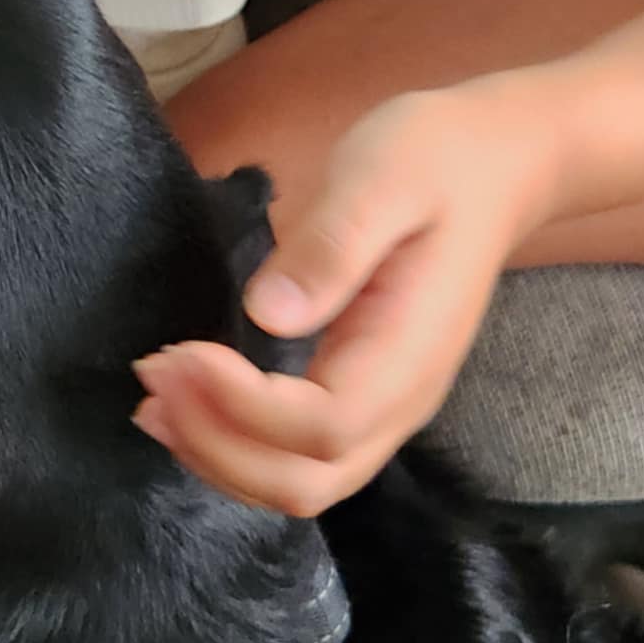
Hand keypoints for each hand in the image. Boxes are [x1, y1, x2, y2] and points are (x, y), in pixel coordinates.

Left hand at [133, 77, 562, 514]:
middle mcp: (401, 401)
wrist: (492, 165)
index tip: (181, 352)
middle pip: (307, 478)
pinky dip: (233, 444)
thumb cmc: (432, 160)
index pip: (323, 426)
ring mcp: (384, 406)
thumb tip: (266, 314)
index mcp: (407, 353)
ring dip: (217, 454)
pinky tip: (187, 408)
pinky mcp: (360, 392)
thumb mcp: (381, 179)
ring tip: (151, 399)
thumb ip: (331, 246)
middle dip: (216, 444)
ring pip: (299, 481)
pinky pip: (298, 454)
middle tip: (152, 375)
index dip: (243, 406)